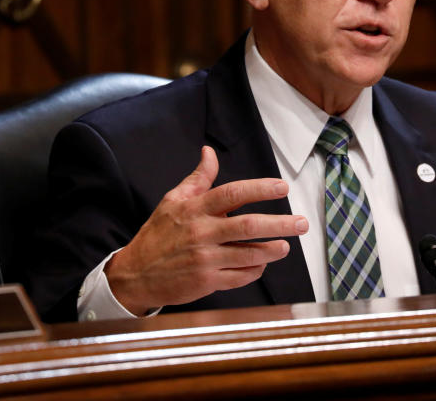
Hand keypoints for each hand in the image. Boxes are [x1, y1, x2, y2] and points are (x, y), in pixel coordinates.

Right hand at [105, 146, 306, 314]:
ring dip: (272, 250)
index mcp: (195, 209)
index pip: (233, 194)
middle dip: (280, 224)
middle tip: (302, 224)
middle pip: (249, 226)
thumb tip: (209, 152)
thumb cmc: (158, 234)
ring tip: (286, 246)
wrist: (134, 274)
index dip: (260, 189)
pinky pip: (239, 276)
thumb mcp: (174, 201)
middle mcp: (202, 233)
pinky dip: (254, 270)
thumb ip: (198, 179)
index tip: (282, 188)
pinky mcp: (206, 282)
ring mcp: (205, 259)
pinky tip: (261, 264)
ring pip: (248, 254)